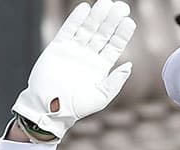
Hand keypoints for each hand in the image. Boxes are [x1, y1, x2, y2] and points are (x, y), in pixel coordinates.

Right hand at [12, 0, 135, 139]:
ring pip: (87, 29)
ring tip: (106, 3)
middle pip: (103, 33)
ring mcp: (73, 50)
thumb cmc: (76, 108)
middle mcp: (88, 56)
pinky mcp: (58, 48)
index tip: (129, 21)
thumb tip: (129, 65)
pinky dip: (76, 19)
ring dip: (97, 16)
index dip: (121, 33)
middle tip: (121, 6)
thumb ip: (116, 81)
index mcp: (100, 67)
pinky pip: (68, 30)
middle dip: (112, 20)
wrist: (50, 109)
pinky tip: (85, 8)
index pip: (114, 46)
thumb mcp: (102, 96)